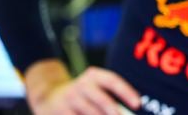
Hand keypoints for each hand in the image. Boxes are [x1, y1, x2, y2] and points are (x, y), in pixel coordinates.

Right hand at [25, 60, 141, 114]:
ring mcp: (70, 98)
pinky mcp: (60, 110)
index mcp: (93, 76)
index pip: (112, 80)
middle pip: (100, 97)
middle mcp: (81, 84)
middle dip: (112, 109)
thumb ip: (110, 98)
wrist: (49, 97)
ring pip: (89, 111)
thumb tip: (129, 112)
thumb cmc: (82, 97)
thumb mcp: (94, 90)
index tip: (138, 104)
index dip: (126, 91)